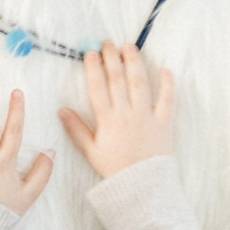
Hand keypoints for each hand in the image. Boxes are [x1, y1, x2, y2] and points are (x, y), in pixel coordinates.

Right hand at [59, 42, 176, 179]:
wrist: (142, 186)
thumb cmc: (115, 169)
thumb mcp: (91, 151)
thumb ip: (76, 130)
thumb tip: (62, 110)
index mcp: (107, 120)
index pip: (98, 87)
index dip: (94, 68)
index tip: (90, 53)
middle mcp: (127, 113)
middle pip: (118, 80)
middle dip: (112, 58)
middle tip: (108, 43)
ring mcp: (147, 116)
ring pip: (140, 83)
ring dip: (134, 63)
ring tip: (129, 47)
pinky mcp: (164, 122)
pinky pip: (168, 100)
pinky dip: (167, 84)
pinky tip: (166, 69)